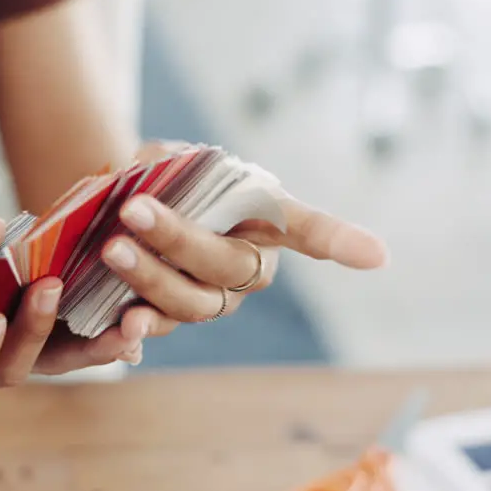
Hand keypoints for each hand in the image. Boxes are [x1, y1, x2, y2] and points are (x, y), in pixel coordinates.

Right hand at [0, 204, 144, 406]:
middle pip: (6, 371)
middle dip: (30, 334)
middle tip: (47, 289)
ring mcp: (5, 351)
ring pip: (47, 360)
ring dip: (83, 343)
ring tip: (110, 314)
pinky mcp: (32, 328)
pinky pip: (67, 337)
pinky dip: (97, 328)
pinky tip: (132, 313)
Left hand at [100, 141, 387, 340]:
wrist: (127, 205)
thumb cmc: (169, 176)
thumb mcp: (171, 158)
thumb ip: (169, 168)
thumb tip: (144, 179)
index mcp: (266, 220)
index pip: (310, 230)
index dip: (340, 241)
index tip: (377, 255)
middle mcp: (250, 267)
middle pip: (225, 265)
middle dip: (177, 238)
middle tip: (134, 211)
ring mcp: (213, 299)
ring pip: (192, 302)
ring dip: (149, 279)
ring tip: (112, 250)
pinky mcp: (171, 318)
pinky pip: (160, 329)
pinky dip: (140, 332)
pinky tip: (123, 330)